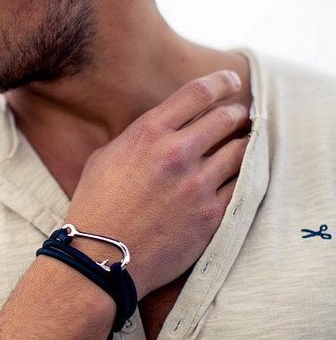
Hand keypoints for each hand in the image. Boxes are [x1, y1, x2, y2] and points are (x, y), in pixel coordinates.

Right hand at [66, 70, 248, 299]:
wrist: (101, 257)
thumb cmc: (96, 206)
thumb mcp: (104, 158)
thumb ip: (136, 138)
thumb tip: (162, 129)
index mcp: (147, 134)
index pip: (196, 94)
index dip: (219, 83)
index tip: (230, 83)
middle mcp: (175, 154)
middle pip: (225, 118)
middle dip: (235, 113)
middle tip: (238, 116)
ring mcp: (196, 185)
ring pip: (240, 151)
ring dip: (243, 144)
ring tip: (243, 144)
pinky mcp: (211, 215)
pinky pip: (243, 186)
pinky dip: (244, 177)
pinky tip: (240, 176)